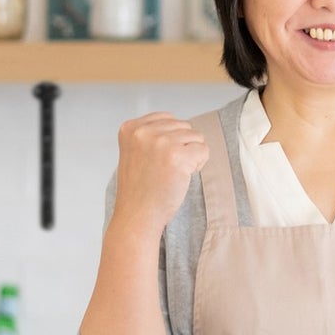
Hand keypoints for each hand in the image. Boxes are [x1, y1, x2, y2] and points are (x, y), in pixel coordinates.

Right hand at [111, 113, 208, 238]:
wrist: (137, 216)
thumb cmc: (139, 189)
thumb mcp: (135, 152)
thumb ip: (151, 135)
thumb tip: (183, 126)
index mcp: (130, 128)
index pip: (167, 118)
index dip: (170, 140)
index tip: (156, 160)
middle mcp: (144, 131)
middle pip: (183, 126)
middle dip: (181, 147)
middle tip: (165, 170)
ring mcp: (160, 142)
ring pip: (196, 136)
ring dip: (191, 156)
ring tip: (173, 174)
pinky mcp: (178, 156)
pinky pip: (204, 150)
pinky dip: (199, 164)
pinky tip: (182, 177)